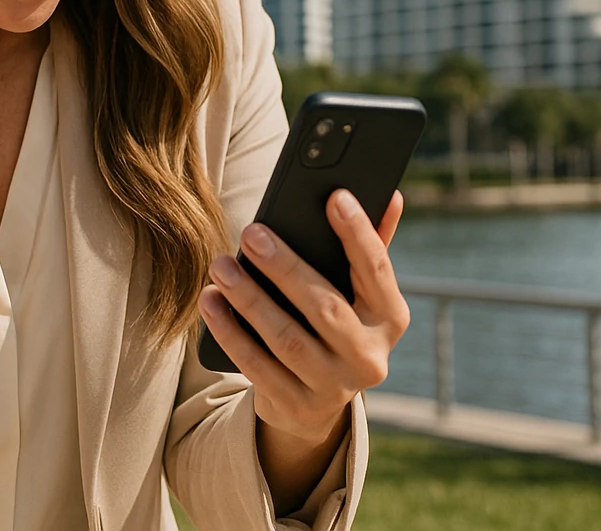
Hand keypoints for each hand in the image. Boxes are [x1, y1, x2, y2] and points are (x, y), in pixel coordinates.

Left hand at [198, 189, 408, 453]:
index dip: (359, 234)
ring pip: (286, 338)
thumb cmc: (335, 324)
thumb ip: (370, 246)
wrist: (316, 403)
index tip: (335, 197)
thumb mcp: (357, 292)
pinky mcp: (297, 405)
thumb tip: (390, 195)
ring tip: (221, 265)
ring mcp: (335, 387)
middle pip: (326, 307)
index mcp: (390, 319)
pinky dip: (230, 332)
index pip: (377, 270)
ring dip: (249, 298)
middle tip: (252, 233)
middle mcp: (370, 357)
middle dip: (286, 267)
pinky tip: (210, 301)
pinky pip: (257, 365)